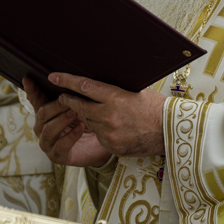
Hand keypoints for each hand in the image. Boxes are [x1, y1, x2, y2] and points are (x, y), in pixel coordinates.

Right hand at [22, 76, 112, 166]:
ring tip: (77, 113)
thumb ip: (71, 95)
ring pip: (49, 130)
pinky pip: (60, 145)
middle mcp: (42, 128)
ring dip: (63, 120)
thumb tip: (67, 77)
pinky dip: (71, 136)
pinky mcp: (56, 156)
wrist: (99, 146)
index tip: (28, 78)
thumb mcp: (80, 107)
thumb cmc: (87, 124)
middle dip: (56, 106)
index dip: (31, 90)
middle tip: (69, 99)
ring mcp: (47, 143)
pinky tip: (81, 128)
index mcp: (45, 114)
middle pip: (42, 114)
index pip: (35, 100)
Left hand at [23, 72, 165, 160]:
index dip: (66, 81)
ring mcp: (108, 133)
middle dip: (69, 101)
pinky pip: (99, 136)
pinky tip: (114, 128)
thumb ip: (114, 90)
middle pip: (79, 107)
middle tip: (63, 97)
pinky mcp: (111, 146)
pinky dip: (102, 131)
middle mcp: (108, 115)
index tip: (54, 77)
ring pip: (88, 122)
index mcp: (115, 97)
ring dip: (89, 117)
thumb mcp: (136, 92)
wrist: (169, 132)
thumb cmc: (155, 108)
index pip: (84, 86)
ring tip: (103, 114)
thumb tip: (96, 85)